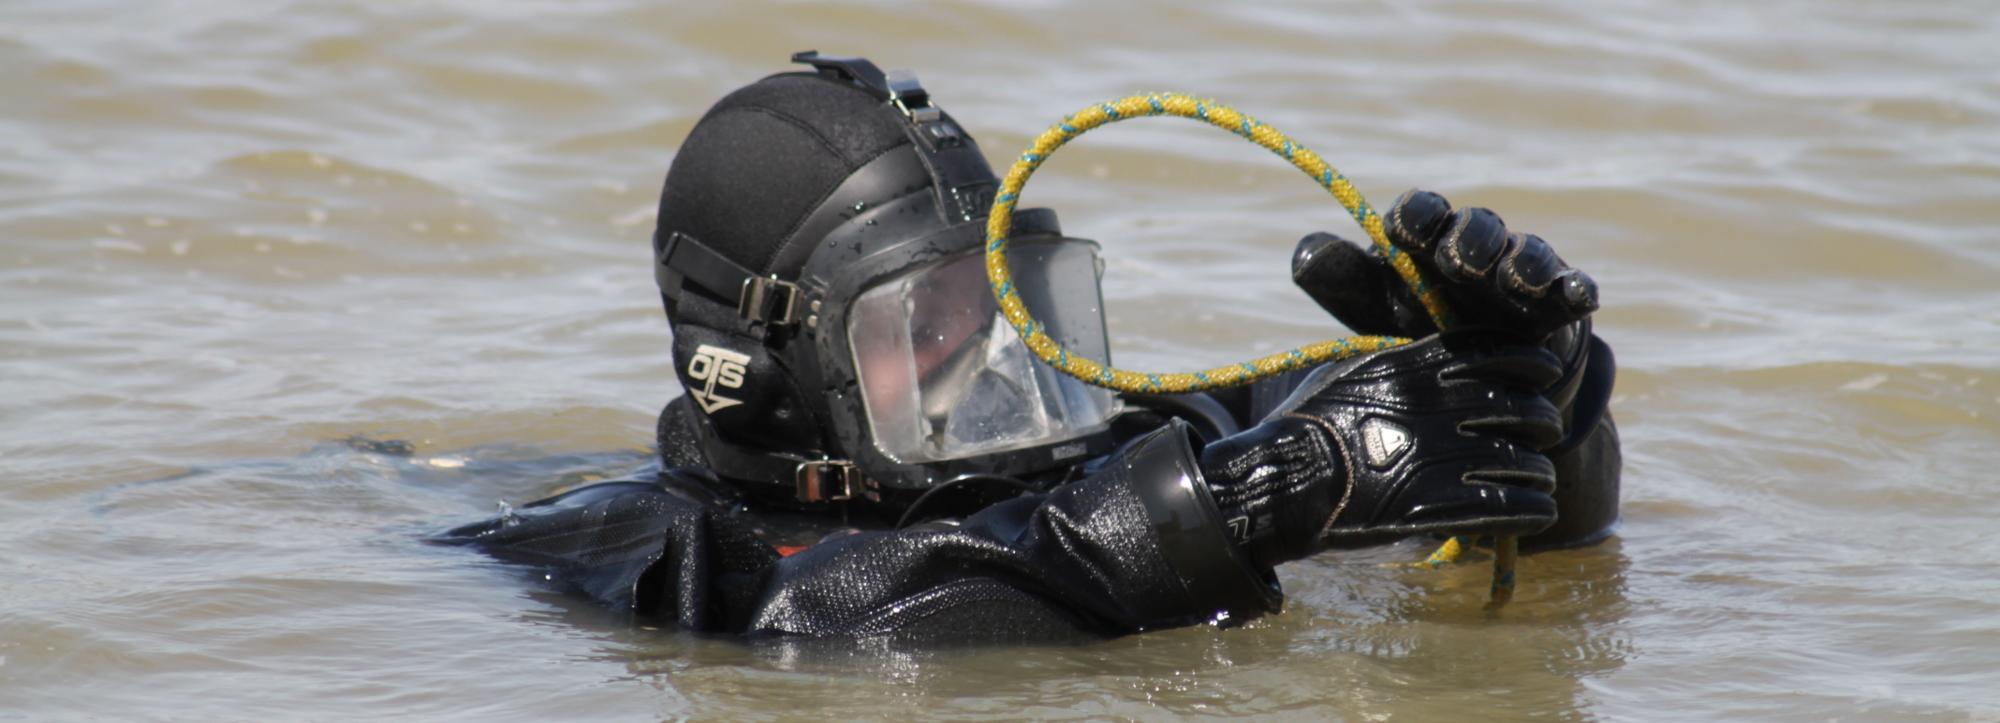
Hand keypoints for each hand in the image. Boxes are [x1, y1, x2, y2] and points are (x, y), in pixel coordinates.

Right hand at [1200, 332, 1563, 567]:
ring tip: (1541, 477)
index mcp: (1417, 368)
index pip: (1500, 353)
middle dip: (1543, 421)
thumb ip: (1400, 364)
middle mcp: (1436, 407)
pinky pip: (1506, 506)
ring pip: (1523, 461)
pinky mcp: (1435, 507)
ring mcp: (1438, 458)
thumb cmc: (1310, 422)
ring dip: (1540, 470)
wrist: (1283, 478)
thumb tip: (1431, 358)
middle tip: (1543, 431)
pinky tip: (1538, 510)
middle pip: (1522, 408)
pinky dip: (1532, 507)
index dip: (1534, 364)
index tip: (1545, 374)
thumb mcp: (1352, 371)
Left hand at [1291, 189, 1599, 341]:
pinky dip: (1575, 288)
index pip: (1420, 212)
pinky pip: (1569, 288)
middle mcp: (1475, 245)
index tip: (1406, 229)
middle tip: (1461, 261)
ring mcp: (1518, 272)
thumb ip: (1339, 279)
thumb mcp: (1370, 306)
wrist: (1466, 370)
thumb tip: (1304, 254)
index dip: (1416, 216)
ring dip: (1524, 264)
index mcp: (1426, 238)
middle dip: (1470, 239)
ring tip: (1518, 280)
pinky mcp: (1555, 302)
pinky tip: (1580, 296)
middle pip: (1477, 228)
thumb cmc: (1409, 324)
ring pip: (1526, 255)